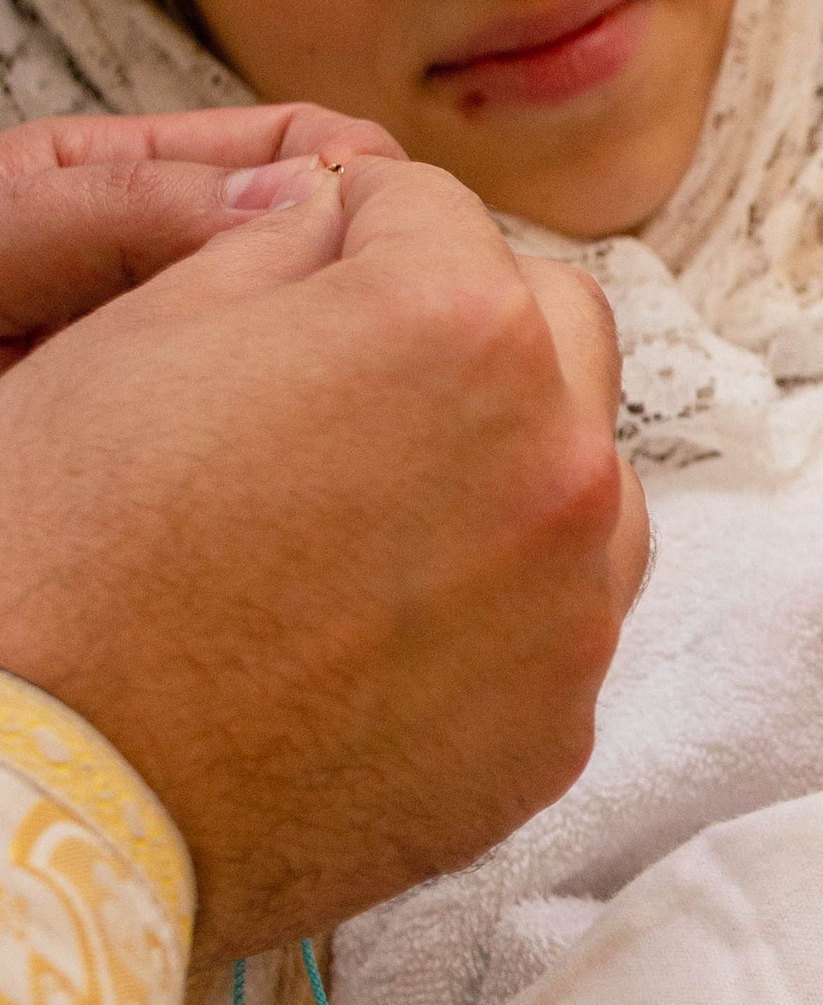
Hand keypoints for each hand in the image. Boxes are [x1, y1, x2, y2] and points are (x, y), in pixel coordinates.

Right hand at [0, 145, 646, 955]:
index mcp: (459, 329)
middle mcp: (557, 461)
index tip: (307, 262)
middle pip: (552, 328)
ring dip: (509, 464)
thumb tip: (339, 214)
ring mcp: (572, 610)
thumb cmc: (60, 562)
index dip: (349, 227)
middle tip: (350, 379)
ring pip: (587, 478)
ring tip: (373, 512)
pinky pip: (559, 621)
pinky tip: (380, 628)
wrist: (45, 795)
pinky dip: (496, 604)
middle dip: (463, 328)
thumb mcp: (141, 334)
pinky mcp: (556, 733)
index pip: (433, 209)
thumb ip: (279, 245)